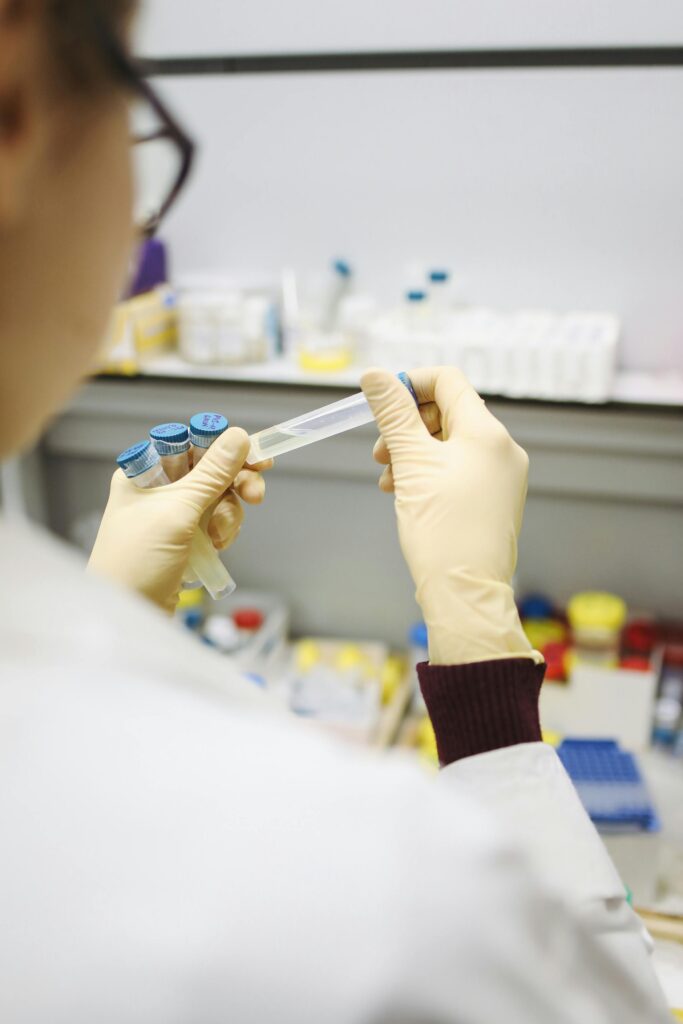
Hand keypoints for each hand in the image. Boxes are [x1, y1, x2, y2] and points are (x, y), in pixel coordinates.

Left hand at [89, 428, 272, 612]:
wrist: (128, 615)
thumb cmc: (137, 561)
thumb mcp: (178, 512)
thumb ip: (211, 474)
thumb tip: (239, 436)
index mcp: (144, 472)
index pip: (191, 444)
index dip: (223, 448)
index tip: (255, 456)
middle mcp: (158, 489)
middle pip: (210, 470)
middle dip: (235, 483)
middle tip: (256, 495)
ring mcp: (172, 515)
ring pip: (219, 497)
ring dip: (229, 514)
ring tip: (221, 537)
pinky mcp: (185, 538)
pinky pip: (217, 521)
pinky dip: (224, 531)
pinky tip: (217, 546)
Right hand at [361, 367, 537, 665]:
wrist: (466, 595)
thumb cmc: (441, 531)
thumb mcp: (410, 464)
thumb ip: (393, 414)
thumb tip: (375, 375)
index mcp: (487, 433)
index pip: (448, 381)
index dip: (409, 384)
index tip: (380, 405)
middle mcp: (502, 449)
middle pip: (448, 412)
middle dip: (407, 426)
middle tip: (380, 453)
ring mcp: (502, 476)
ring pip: (450, 444)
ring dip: (413, 452)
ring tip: (389, 480)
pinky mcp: (495, 500)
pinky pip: (460, 470)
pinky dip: (430, 473)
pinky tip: (406, 494)